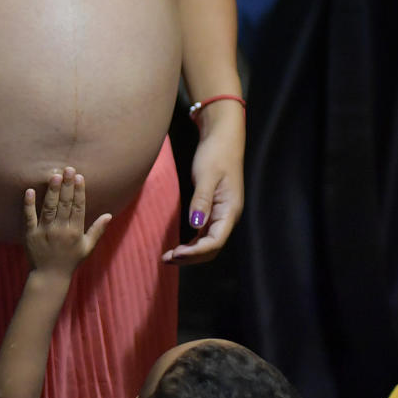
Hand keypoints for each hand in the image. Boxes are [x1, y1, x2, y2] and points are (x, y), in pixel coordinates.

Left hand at [23, 167, 111, 275]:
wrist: (50, 276)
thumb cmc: (70, 261)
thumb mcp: (87, 247)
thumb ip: (97, 230)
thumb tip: (109, 215)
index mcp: (75, 232)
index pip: (78, 207)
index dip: (79, 191)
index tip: (80, 177)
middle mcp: (60, 230)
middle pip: (64, 204)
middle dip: (67, 186)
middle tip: (68, 169)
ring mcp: (44, 232)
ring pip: (49, 208)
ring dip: (52, 191)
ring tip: (55, 175)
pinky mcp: (30, 234)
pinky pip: (29, 217)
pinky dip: (28, 204)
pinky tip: (30, 190)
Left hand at [162, 105, 244, 264]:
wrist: (223, 138)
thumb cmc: (216, 154)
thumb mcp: (206, 176)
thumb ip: (201, 201)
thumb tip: (195, 225)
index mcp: (230, 210)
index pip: (215, 242)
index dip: (195, 252)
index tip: (176, 253)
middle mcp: (228, 216)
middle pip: (212, 248)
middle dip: (191, 257)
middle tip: (167, 259)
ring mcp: (221, 215)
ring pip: (208, 244)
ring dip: (190, 253)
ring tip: (168, 257)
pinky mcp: (214, 211)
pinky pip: (204, 235)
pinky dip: (192, 244)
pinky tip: (178, 247)